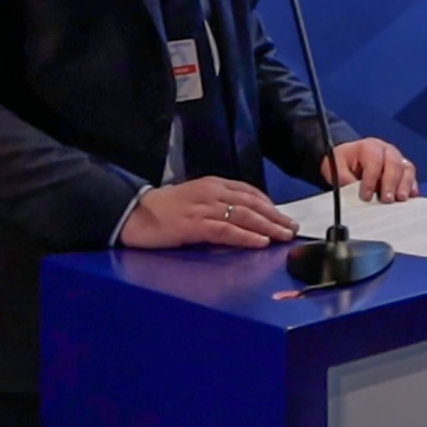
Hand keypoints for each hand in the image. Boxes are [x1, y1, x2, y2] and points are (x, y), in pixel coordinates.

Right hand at [119, 177, 298, 249]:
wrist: (134, 214)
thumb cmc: (164, 209)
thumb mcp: (196, 200)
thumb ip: (219, 205)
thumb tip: (245, 218)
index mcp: (213, 185)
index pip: (250, 192)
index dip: (271, 205)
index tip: (285, 217)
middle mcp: (212, 193)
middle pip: (253, 204)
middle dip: (276, 217)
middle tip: (293, 228)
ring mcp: (203, 208)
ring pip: (244, 216)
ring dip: (268, 227)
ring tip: (284, 236)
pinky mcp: (193, 225)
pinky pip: (226, 231)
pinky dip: (245, 236)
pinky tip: (260, 242)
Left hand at [324, 138, 419, 201]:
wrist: (348, 157)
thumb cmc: (343, 161)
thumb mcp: (336, 166)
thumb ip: (344, 178)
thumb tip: (353, 191)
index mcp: (369, 146)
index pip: (374, 162)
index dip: (371, 180)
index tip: (366, 196)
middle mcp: (386, 149)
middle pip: (394, 164)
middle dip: (391, 183)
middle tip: (387, 200)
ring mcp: (397, 157)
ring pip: (406, 168)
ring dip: (404, 184)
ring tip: (400, 199)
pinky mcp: (403, 168)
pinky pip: (411, 175)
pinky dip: (411, 185)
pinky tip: (410, 195)